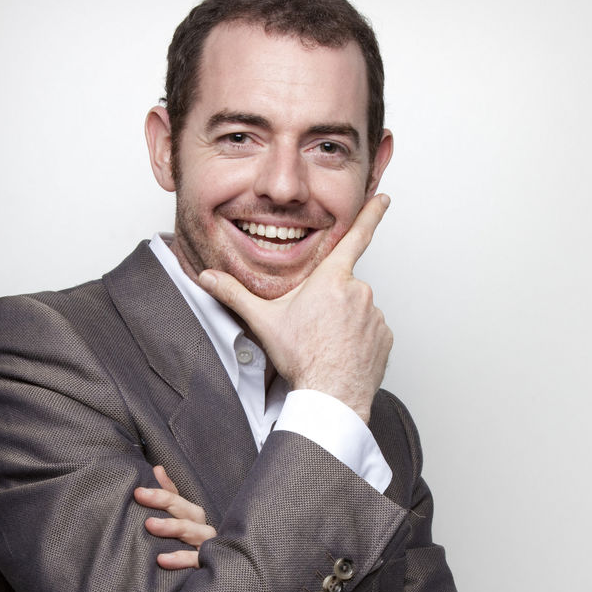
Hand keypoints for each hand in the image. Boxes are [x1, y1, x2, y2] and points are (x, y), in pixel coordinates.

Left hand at [134, 465, 215, 569]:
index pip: (177, 500)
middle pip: (188, 511)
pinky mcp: (207, 566)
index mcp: (194, 517)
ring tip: (149, 525)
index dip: (159, 493)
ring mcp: (206, 547)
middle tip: (141, 496)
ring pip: (195, 532)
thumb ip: (168, 495)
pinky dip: (181, 559)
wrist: (210, 579)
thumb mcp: (176, 519)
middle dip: (165, 502)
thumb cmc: (186, 546)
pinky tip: (162, 559)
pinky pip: (196, 561)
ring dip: (172, 526)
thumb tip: (157, 468)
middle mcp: (202, 529)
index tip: (138, 491)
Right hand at [199, 194, 392, 422]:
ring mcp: (374, 315)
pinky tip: (341, 353)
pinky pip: (370, 331)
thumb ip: (234, 294)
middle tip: (311, 326)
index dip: (371, 213)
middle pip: (342, 287)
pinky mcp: (384, 338)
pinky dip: (358, 339)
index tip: (383, 197)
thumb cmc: (301, 357)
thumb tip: (207, 277)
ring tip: (325, 344)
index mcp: (330, 278)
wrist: (330, 394)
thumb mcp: (264, 321)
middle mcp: (358, 291)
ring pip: (357, 310)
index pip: (355, 236)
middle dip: (328, 301)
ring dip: (343, 321)